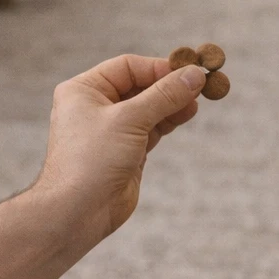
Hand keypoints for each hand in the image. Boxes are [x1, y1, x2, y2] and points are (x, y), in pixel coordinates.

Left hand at [32, 55, 207, 246]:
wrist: (78, 211)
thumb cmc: (92, 160)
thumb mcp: (130, 119)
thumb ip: (164, 96)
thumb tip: (195, 75)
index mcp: (84, 90)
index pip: (128, 67)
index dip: (159, 68)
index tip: (189, 70)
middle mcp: (96, 107)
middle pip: (141, 86)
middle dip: (170, 86)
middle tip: (200, 84)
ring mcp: (112, 131)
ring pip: (149, 108)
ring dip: (173, 103)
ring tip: (198, 100)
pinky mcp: (127, 151)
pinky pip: (152, 129)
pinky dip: (169, 121)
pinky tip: (187, 113)